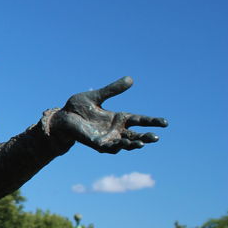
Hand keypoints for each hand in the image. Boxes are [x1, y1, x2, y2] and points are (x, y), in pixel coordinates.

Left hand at [51, 76, 166, 152]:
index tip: (165, 123)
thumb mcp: (97, 96)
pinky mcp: (97, 144)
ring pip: (125, 144)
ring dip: (133, 144)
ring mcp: (107, 138)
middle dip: (146, 137)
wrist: (62, 117)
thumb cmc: (78, 107)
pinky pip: (110, 148)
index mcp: (118, 118)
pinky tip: (124, 144)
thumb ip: (112, 90)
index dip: (152, 121)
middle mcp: (115, 130)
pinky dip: (117, 147)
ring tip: (142, 143)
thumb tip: (130, 79)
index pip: (139, 120)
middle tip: (156, 137)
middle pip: (135, 135)